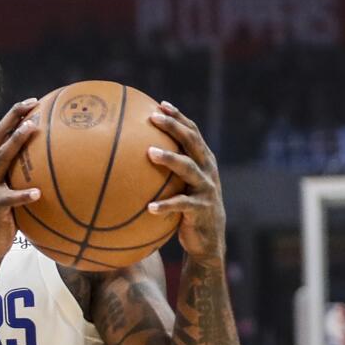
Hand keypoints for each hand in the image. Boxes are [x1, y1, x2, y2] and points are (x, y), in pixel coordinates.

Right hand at [0, 99, 40, 284]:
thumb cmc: (5, 220)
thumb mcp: (14, 194)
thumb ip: (25, 179)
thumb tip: (54, 169)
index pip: (2, 134)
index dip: (15, 116)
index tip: (34, 102)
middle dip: (15, 117)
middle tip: (33, 105)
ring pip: (1, 159)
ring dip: (16, 142)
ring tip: (32, 129)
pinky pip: (10, 199)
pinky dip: (23, 195)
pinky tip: (38, 193)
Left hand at [146, 103, 225, 263]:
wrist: (209, 240)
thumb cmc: (188, 211)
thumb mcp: (182, 187)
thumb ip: (169, 172)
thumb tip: (136, 160)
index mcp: (204, 161)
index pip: (192, 132)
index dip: (178, 117)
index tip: (160, 104)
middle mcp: (207, 170)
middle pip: (192, 141)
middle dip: (174, 127)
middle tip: (153, 118)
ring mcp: (206, 189)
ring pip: (188, 168)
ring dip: (169, 158)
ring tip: (149, 152)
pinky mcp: (201, 210)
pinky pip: (181, 205)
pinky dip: (165, 205)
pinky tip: (149, 207)